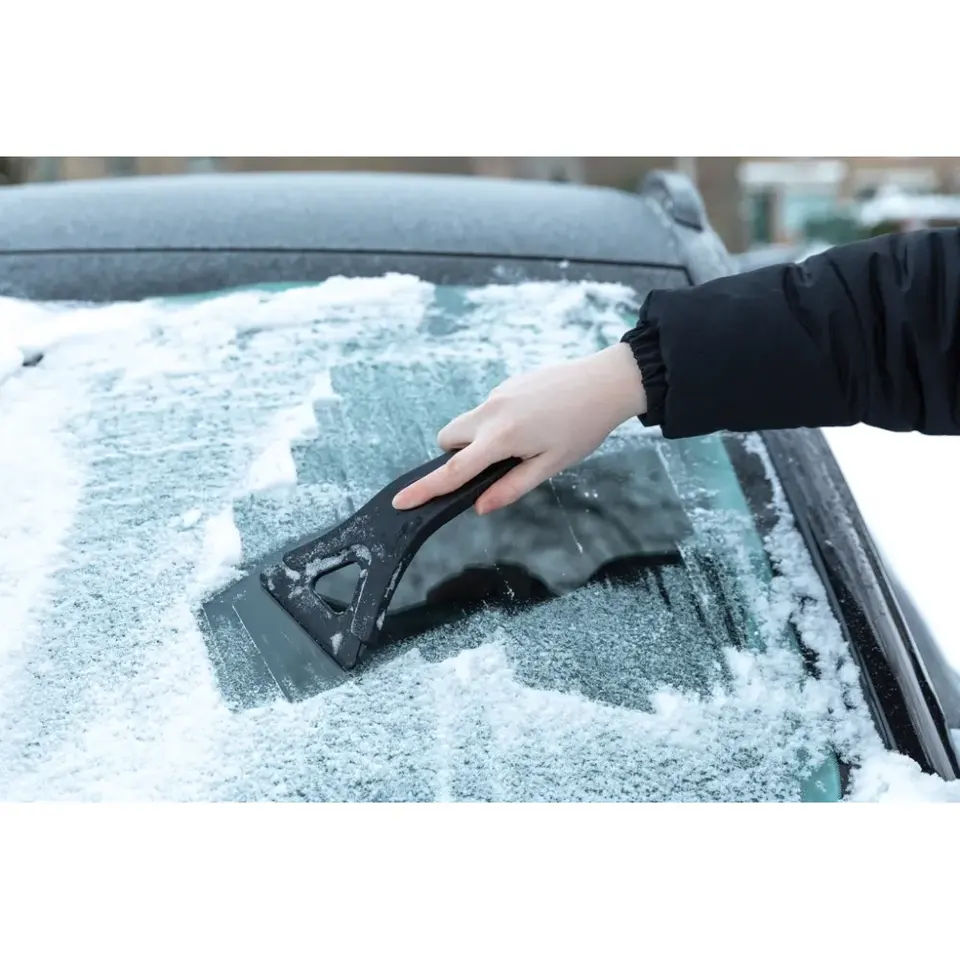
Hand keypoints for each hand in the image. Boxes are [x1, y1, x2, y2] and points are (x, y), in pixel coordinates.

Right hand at [392, 343, 646, 515]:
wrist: (606, 382)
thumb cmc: (583, 427)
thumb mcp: (550, 466)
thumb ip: (512, 487)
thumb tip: (479, 506)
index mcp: (501, 438)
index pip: (453, 470)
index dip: (425, 489)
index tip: (400, 501)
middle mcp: (491, 413)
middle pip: (447, 440)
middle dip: (455, 456)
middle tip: (492, 465)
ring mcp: (497, 394)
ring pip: (467, 423)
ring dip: (478, 439)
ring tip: (525, 442)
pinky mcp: (506, 384)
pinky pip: (487, 409)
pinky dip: (496, 423)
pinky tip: (534, 422)